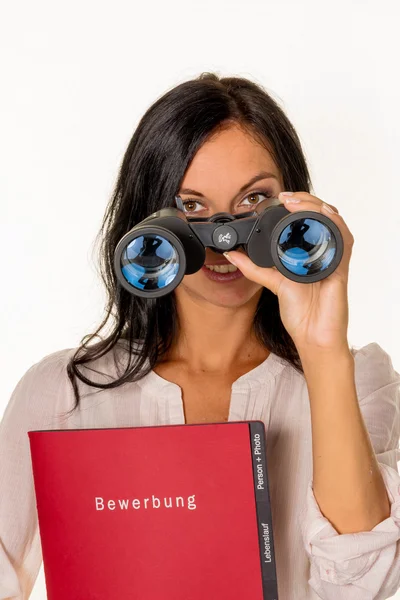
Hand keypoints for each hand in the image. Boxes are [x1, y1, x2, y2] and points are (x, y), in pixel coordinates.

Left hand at [224, 191, 354, 354]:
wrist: (313, 336)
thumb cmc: (301, 312)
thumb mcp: (272, 283)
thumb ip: (253, 268)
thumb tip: (231, 254)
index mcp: (309, 252)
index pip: (308, 219)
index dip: (298, 204)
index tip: (279, 198)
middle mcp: (323, 251)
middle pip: (322, 215)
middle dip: (306, 200)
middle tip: (286, 197)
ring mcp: (333, 258)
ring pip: (333, 222)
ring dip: (317, 208)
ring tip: (297, 203)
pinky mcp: (340, 268)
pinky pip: (343, 241)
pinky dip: (334, 226)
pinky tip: (322, 217)